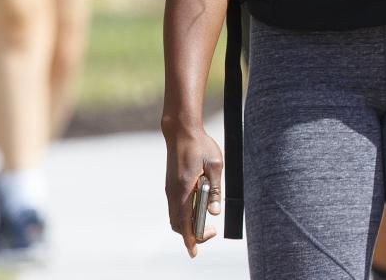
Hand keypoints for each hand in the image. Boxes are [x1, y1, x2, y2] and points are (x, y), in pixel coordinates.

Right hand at [162, 121, 224, 256]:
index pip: (185, 222)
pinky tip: (198, 209)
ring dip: (188, 225)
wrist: (181, 131)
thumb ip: (215, 190)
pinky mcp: (171, 186)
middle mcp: (173, 193)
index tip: (194, 253)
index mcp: (184, 190)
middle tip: (212, 231)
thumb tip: (214, 213)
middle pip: (178, 224)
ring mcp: (170, 190)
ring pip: (175, 217)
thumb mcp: (215, 165)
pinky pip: (175, 208)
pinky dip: (184, 215)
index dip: (190, 239)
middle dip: (192, 234)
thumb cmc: (201, 146)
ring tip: (206, 222)